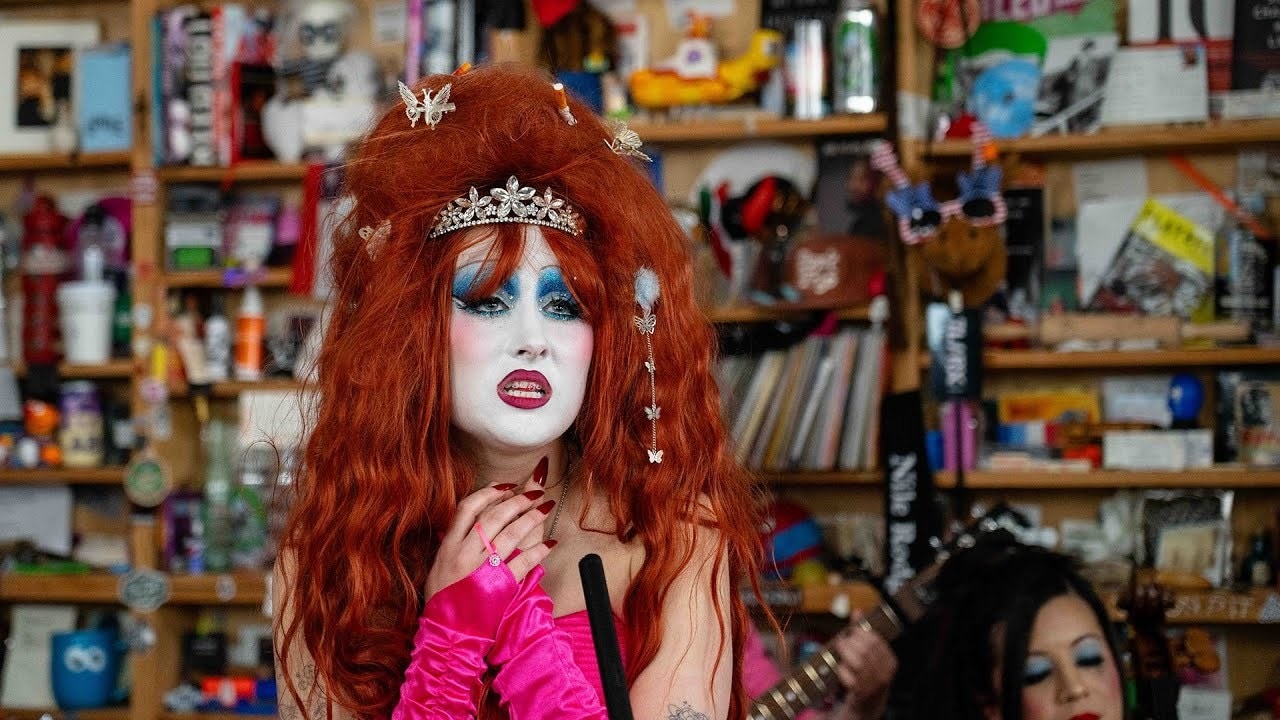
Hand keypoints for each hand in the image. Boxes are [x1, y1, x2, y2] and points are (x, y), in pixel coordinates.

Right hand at [425, 469, 555, 599]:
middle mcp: (464, 554)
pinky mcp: (500, 586)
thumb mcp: (440, 563)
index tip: (506, 485)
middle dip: (517, 501)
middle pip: (494, 516)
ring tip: (546, 508)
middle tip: (534, 492)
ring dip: (532, 518)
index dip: (488, 492)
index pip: (468, 507)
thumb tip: (472, 509)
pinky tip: (550, 543)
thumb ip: (454, 537)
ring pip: (511, 534)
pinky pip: (524, 562)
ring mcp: (482, 570)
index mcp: (449, 546)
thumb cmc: (443, 596)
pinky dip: (539, 551)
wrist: (447, 631)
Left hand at [828, 612, 896, 719]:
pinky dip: (842, 670)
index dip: (860, 632)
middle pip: (866, 649)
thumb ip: (863, 633)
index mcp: (890, 660)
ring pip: (858, 662)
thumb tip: (857, 611)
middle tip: (842, 641)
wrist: (867, 704)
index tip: (851, 632)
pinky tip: (841, 668)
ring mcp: (874, 684)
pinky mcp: (861, 693)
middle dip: (851, 642)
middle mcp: (885, 672)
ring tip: (840, 650)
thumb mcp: (869, 654)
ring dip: (845, 653)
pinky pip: (849, 677)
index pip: (876, 640)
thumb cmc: (866, 674)